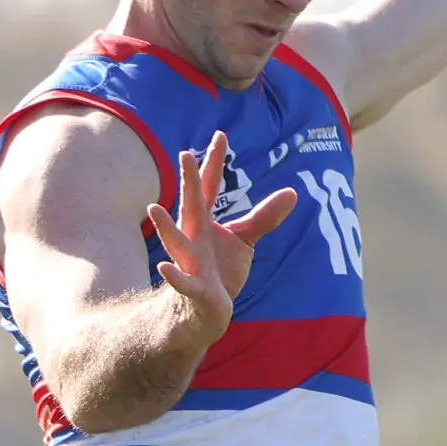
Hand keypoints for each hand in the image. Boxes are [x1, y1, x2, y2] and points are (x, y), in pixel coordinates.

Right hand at [147, 131, 297, 337]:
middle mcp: (193, 237)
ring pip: (176, 242)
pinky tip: (164, 267)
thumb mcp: (243, 240)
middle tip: (183, 154)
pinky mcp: (193, 289)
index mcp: (205, 222)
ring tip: (154, 208)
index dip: (214, 162)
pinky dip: (174, 275)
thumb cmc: (219, 271)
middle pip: (192, 205)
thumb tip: (292, 192)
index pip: (210, 187)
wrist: (204, 310)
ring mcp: (190, 262)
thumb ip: (264, 217)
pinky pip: (182, 282)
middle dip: (189, 182)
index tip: (221, 135)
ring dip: (166, 227)